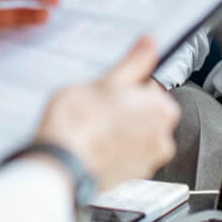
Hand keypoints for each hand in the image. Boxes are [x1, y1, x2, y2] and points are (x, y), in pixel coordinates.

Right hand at [35, 37, 179, 191]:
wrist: (59, 165)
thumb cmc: (79, 123)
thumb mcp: (107, 80)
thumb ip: (134, 62)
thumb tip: (150, 43)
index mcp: (162, 110)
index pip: (150, 86)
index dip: (125, 85)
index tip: (109, 88)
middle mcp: (162, 139)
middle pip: (144, 112)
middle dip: (123, 108)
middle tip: (97, 106)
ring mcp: (146, 162)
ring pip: (134, 134)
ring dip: (118, 129)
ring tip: (91, 125)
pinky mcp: (129, 178)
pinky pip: (124, 155)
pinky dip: (112, 149)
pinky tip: (91, 143)